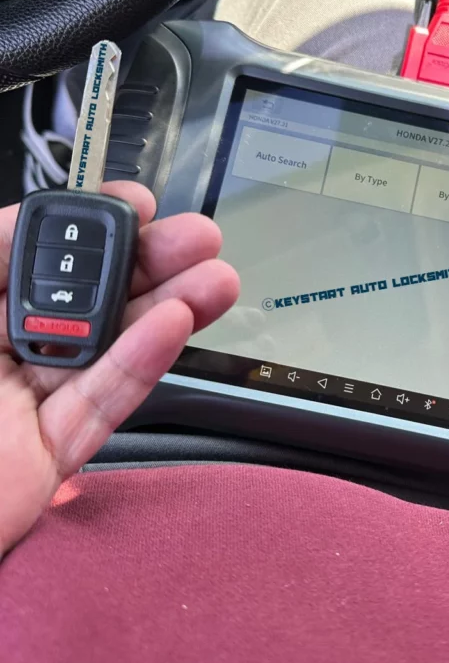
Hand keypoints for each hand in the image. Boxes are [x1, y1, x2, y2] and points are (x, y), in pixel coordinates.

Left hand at [0, 182, 239, 557]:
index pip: (35, 257)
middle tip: (199, 239)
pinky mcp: (49, 456)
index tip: (138, 205)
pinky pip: (99, 405)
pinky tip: (176, 325)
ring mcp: (25, 404)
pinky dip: (140, 364)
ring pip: (105, 349)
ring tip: (216, 278)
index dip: (89, 228)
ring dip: (165, 308)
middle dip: (147, 264)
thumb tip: (19, 220)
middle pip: (85, 300)